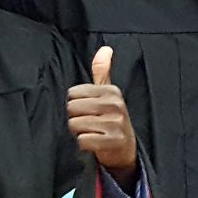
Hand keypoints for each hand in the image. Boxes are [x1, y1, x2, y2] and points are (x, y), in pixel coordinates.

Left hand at [67, 47, 137, 180]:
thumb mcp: (109, 94)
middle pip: (72, 108)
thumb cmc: (111, 119)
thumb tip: (105, 49)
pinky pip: (83, 140)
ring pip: (75, 125)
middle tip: (90, 123)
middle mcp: (116, 105)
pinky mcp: (113, 141)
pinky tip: (95, 142)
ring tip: (92, 132)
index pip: (73, 93)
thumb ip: (102, 71)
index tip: (89, 110)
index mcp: (112, 91)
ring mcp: (116, 123)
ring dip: (79, 132)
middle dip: (76, 118)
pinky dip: (85, 144)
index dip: (76, 104)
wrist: (125, 148)